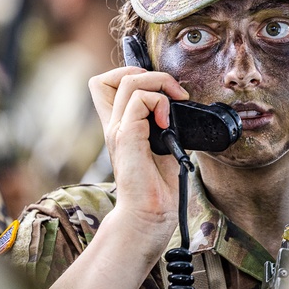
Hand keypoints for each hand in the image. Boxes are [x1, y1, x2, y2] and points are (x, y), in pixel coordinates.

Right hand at [88, 66, 189, 249]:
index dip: (128, 76)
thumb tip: (183, 106)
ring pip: (129, 81)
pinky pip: (141, 100)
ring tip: (174, 102)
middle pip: (108, 77)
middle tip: (170, 93)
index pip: (105, 86)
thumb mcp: (164, 146)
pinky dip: (160, 102)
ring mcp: (118, 130)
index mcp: (120, 126)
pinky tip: (167, 122)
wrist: (150, 215)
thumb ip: (165, 124)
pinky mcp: (128, 137)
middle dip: (144, 73)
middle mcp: (114, 125)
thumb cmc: (158, 187)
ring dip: (159, 83)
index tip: (158, 91)